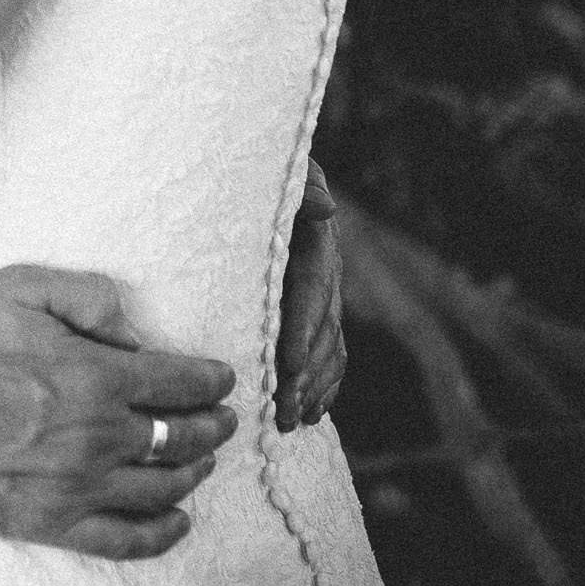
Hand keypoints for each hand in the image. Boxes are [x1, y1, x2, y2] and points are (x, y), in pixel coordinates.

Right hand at [0, 267, 237, 559]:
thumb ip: (91, 299)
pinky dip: (161, 535)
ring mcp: (77, 487)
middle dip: (211, 427)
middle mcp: (100, 437)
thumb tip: (134, 332)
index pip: (180, 382)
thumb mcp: (24, 285)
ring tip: (202, 462)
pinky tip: (177, 522)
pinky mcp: (50, 523)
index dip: (210, 380)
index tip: (223, 380)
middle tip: (223, 420)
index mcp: (98, 375)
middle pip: (180, 438)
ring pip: (162, 489)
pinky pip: (123, 540)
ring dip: (193, 474)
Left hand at [274, 159, 344, 430]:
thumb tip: (326, 207)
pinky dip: (325, 385)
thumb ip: (301, 183)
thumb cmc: (254, 166)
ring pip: (329, 347)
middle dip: (305, 372)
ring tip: (291, 420)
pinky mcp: (314, 310)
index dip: (303, 327)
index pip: (311, 287)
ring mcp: (321, 293)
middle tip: (284, 409)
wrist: (254, 170)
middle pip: (322, 328)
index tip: (288, 363)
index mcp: (310, 238)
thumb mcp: (274, 169)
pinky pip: (330, 351)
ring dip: (314, 387)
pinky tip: (312, 413)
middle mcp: (323, 269)